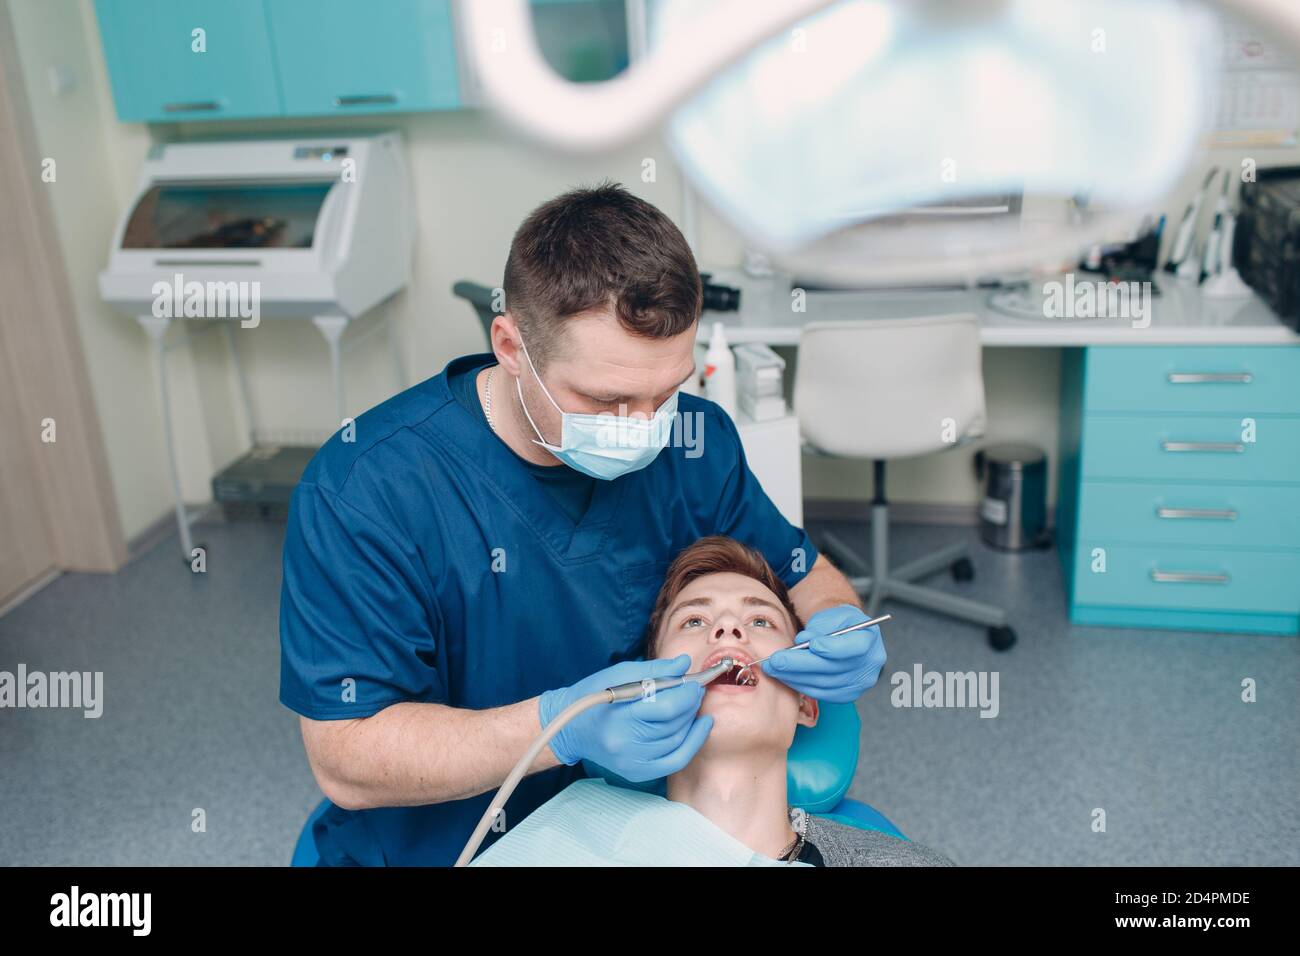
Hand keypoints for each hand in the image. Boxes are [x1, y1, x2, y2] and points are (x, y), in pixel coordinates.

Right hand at [538, 655, 713, 781]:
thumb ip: (655, 669)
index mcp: (618, 716)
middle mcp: (625, 744)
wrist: (570, 727)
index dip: (686, 694)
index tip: (693, 682)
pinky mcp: (637, 772)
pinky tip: (700, 726)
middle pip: (674, 725)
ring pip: (677, 741)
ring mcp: (631, 762)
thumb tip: (685, 664)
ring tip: (692, 704)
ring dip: (692, 721)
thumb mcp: (620, 673)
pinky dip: (692, 743)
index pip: (666, 708)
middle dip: (691, 704)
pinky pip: (675, 761)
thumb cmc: (594, 694)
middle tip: (695, 690)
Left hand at [759, 604, 885, 702]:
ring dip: (794, 677)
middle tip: (775, 660)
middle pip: (832, 669)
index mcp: (869, 641)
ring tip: (772, 668)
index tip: (810, 644)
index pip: (853, 648)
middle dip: (799, 665)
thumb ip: (820, 626)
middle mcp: (868, 666)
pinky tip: (784, 676)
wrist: (845, 636)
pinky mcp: (844, 695)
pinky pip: (819, 692)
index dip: (831, 647)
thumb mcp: (832, 614)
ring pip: (822, 683)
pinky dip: (799, 684)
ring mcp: (858, 684)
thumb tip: (804, 640)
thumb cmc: (838, 623)